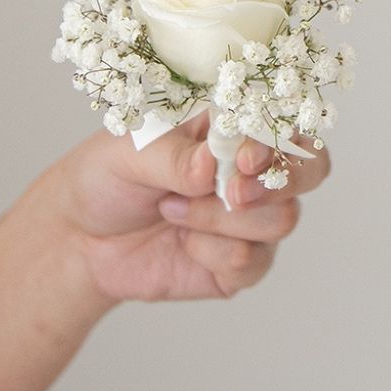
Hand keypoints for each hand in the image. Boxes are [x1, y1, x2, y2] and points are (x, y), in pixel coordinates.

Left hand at [46, 115, 329, 302]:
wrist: (80, 241)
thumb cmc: (105, 178)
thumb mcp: (127, 153)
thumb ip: (172, 156)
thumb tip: (209, 165)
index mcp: (232, 129)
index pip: (284, 126)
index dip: (278, 143)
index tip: (243, 159)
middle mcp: (253, 172)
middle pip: (310, 172)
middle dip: (278, 184)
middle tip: (233, 193)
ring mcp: (252, 219)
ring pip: (280, 221)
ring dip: (220, 220)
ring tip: (171, 211)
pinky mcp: (242, 264)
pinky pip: (253, 262)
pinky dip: (212, 255)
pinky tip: (183, 244)